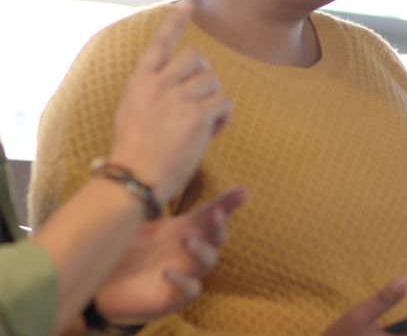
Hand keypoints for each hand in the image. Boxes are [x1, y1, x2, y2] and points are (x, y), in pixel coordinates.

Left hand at [93, 187, 248, 323]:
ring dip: (202, 251)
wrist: (101, 286)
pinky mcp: (174, 297)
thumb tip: (150, 171)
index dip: (228, 204)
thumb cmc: (125, 249)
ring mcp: (186, 274)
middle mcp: (190, 252)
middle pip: (217, 237)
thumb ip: (147, 200)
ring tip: (187, 241)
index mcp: (185, 230)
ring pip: (208, 262)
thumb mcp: (136, 221)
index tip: (244, 192)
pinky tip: (168, 273)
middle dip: (219, 226)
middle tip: (214, 214)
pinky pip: (190, 291)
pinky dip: (184, 282)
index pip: (213, 215)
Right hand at [111, 0, 232, 199]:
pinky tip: (212, 131)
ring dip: (215, 99)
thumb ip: (153, 93)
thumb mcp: (132, 112)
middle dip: (205, 76)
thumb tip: (177, 88)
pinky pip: (224, 102)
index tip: (190, 2)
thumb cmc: (135, 152)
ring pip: (213, 81)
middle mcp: (158, 84)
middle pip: (197, 58)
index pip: (160, 43)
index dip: (176, 21)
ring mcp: (177, 98)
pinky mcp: (196, 115)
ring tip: (204, 123)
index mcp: (139, 82)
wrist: (135, 178)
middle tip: (201, 100)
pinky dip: (224, 117)